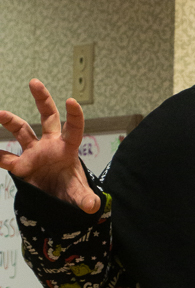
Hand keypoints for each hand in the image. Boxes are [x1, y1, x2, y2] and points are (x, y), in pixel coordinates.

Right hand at [0, 79, 99, 212]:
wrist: (57, 202)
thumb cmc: (71, 191)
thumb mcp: (79, 196)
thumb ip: (85, 199)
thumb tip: (93, 206)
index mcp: (67, 149)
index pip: (73, 129)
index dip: (74, 116)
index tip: (71, 101)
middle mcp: (50, 145)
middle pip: (48, 117)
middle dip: (43, 99)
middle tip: (35, 82)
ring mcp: (34, 153)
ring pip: (22, 131)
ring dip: (10, 121)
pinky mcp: (21, 166)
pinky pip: (6, 158)